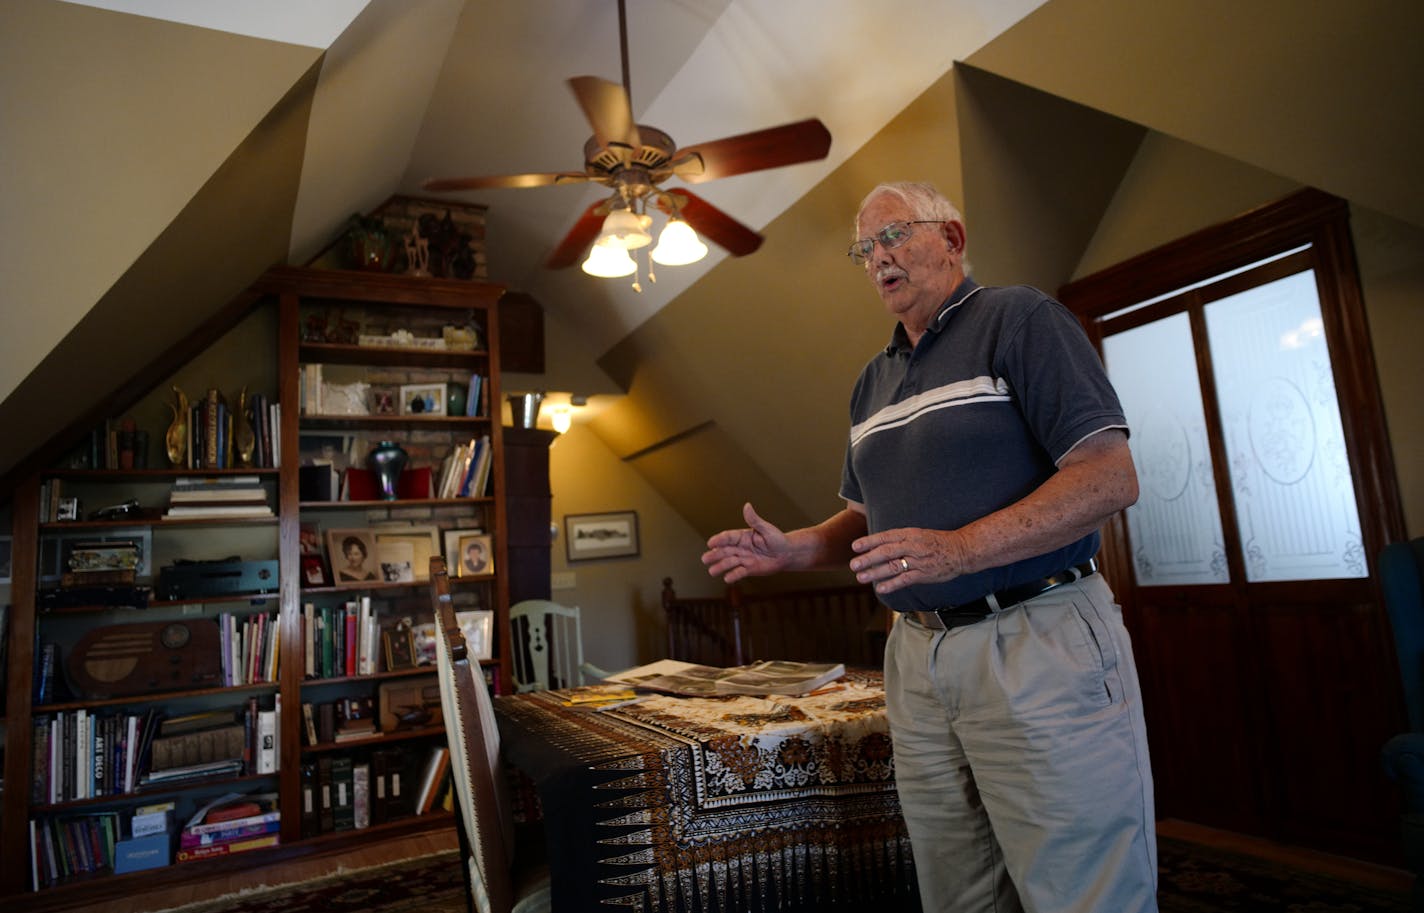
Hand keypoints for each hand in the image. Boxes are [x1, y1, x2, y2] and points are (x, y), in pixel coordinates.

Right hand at [702, 503, 790, 583]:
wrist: (786, 554)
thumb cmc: (777, 539)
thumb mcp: (766, 529)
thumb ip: (754, 520)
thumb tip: (747, 505)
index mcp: (742, 536)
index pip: (728, 537)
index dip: (719, 540)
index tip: (710, 543)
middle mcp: (740, 548)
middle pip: (724, 551)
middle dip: (714, 555)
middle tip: (705, 559)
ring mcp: (743, 559)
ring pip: (729, 563)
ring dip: (720, 567)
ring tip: (712, 571)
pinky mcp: (748, 569)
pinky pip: (739, 573)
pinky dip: (733, 576)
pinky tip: (727, 579)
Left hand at [850, 526, 968, 594]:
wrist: (961, 550)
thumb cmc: (937, 542)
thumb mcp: (918, 534)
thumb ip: (900, 539)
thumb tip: (879, 545)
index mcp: (910, 534)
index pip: (886, 537)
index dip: (869, 541)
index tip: (855, 546)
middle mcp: (912, 546)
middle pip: (886, 551)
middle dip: (868, 558)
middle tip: (853, 564)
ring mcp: (918, 560)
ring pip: (893, 566)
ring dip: (875, 572)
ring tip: (861, 577)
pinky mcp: (924, 574)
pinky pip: (905, 579)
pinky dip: (892, 584)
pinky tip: (880, 588)